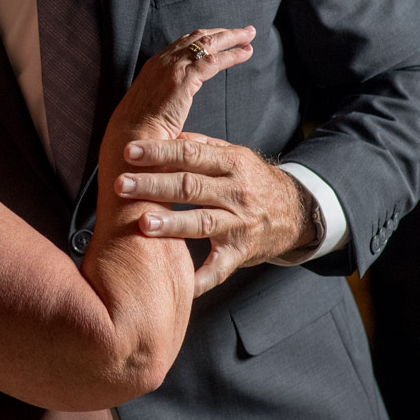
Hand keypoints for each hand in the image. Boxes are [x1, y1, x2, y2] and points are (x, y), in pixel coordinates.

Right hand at [105, 26, 254, 144]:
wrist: (130, 138)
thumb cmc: (140, 131)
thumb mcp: (152, 106)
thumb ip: (166, 97)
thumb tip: (177, 105)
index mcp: (154, 66)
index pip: (183, 44)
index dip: (204, 39)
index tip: (222, 37)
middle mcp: (162, 61)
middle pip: (197, 38)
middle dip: (222, 33)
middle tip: (244, 31)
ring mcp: (171, 67)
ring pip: (207, 44)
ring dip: (231, 38)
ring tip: (249, 35)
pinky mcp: (182, 78)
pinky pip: (213, 61)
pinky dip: (232, 55)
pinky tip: (245, 53)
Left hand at [116, 132, 313, 294]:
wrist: (297, 213)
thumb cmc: (252, 179)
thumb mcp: (233, 155)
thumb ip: (200, 146)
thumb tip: (166, 135)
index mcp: (232, 163)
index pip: (190, 154)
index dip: (159, 152)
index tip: (129, 152)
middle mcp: (237, 192)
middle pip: (190, 186)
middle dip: (153, 185)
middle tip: (121, 185)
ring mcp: (241, 224)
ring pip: (202, 222)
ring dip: (171, 224)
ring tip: (142, 223)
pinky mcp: (242, 252)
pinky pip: (220, 268)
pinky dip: (201, 279)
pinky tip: (179, 284)